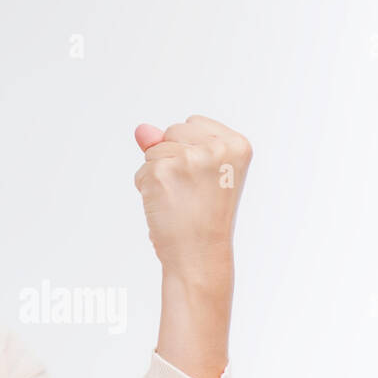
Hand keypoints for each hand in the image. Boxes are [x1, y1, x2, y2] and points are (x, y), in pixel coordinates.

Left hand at [133, 114, 251, 289]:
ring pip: (153, 150)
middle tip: (191, 190)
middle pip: (172, 131)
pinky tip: (166, 205)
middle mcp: (216, 148)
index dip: (190, 149)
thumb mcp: (201, 171)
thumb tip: (142, 130)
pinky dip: (146, 187)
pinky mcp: (162, 172)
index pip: (193, 123)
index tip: (205, 177)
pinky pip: (141, 170)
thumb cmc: (204, 215)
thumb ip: (172, 143)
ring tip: (180, 197)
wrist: (200, 253)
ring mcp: (188, 160)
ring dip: (157, 172)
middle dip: (172, 156)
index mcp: (236, 144)